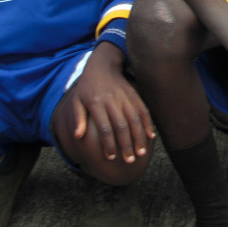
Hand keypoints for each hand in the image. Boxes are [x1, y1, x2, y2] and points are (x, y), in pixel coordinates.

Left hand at [70, 42, 155, 162]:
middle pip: (121, 126)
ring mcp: (125, 97)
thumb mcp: (77, 101)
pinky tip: (150, 136)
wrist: (102, 66)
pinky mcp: (134, 94)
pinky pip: (143, 110)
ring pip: (134, 119)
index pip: (104, 128)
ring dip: (139, 137)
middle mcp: (112, 101)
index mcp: (96, 104)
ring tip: (140, 153)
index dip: (108, 144)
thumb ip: (78, 118)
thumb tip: (77, 136)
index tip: (110, 157)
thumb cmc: (87, 87)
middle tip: (129, 160)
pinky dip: (148, 123)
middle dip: (126, 145)